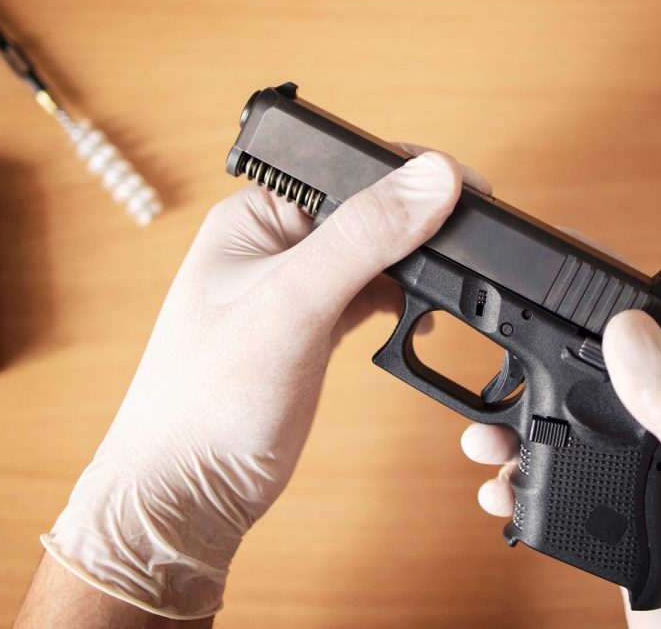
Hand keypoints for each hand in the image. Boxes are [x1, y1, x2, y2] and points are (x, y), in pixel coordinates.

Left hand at [32, 151, 467, 619]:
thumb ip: (362, 238)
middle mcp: (277, 242)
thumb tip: (432, 179)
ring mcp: (297, 287)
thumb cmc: (206, 401)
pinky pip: (373, 295)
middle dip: (421, 226)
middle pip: (371, 209)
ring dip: (415, 268)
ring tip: (446, 291)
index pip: (351, 168)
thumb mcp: (291, 305)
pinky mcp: (314, 328)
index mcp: (257, 214)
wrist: (188, 492)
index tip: (472, 196)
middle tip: (467, 254)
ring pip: (377, 254)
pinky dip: (403, 304)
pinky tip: (417, 322)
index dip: (413, 175)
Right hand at [460, 240, 660, 627]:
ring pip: (581, 424)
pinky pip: (568, 476)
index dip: (621, 298)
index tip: (560, 266)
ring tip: (485, 436)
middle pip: (616, 371)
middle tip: (500, 357)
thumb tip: (629, 332)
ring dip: (527, 425)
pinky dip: (527, 477)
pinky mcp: (627, 520)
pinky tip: (504, 489)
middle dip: (551, 364)